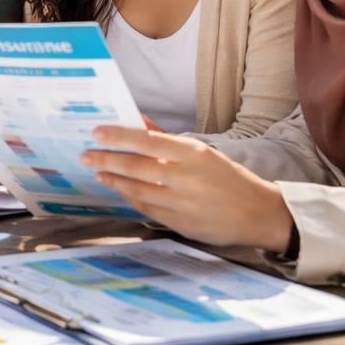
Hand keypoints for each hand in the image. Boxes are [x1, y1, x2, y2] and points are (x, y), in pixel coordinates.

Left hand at [80, 126, 293, 252]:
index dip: (118, 136)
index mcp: (193, 153)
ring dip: (114, 179)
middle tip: (86, 154)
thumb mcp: (201, 152)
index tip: (97, 132)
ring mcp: (182, 203)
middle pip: (136, 166)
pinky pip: (146, 208)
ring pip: (137, 189)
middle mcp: (186, 177)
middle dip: (106, 159)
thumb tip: (137, 121)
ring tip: (99, 171)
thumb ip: (166, 139)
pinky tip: (120, 189)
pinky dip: (129, 197)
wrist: (258, 214)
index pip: (146, 141)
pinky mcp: (180, 223)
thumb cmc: (228, 178)